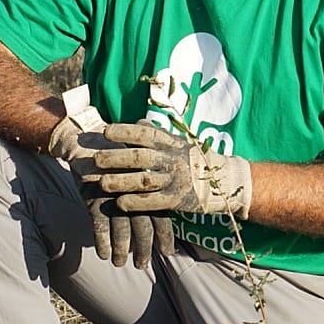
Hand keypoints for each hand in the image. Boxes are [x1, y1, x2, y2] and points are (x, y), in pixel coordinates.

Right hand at [48, 87, 175, 266]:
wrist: (86, 142)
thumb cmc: (116, 157)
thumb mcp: (137, 167)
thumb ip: (148, 188)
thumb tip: (161, 210)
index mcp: (148, 184)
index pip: (162, 214)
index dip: (165, 236)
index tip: (167, 252)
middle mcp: (134, 191)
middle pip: (143, 227)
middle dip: (143, 249)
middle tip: (142, 265)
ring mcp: (113, 194)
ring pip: (122, 230)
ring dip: (122, 250)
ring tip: (120, 263)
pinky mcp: (93, 196)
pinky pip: (100, 225)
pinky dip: (103, 242)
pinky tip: (104, 255)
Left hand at [85, 122, 252, 218]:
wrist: (228, 182)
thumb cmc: (197, 160)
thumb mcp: (181, 143)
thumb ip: (159, 135)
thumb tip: (139, 120)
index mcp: (172, 143)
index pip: (146, 134)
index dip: (125, 131)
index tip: (106, 131)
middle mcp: (173, 160)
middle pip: (140, 157)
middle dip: (116, 158)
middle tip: (96, 159)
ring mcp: (176, 180)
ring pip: (144, 180)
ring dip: (121, 181)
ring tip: (102, 183)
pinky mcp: (178, 200)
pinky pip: (154, 202)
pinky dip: (136, 202)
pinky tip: (120, 202)